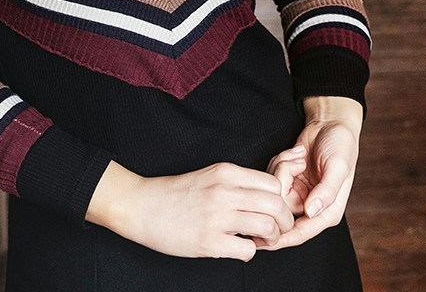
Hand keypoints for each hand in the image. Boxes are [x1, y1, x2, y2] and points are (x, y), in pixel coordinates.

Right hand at [86, 159, 296, 261]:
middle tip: (276, 229)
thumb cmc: (175, 193)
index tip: (272, 211)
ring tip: (259, 240)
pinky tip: (238, 248)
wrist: (141, 206)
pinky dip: (249, 253)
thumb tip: (266, 200)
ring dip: (271, 238)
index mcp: (226, 172)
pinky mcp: (209, 241)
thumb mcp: (209, 175)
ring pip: (268, 227)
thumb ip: (237, 183)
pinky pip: (247, 251)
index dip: (279, 200)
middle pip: (277, 205)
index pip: (273, 184)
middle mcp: (225, 191)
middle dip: (284, 221)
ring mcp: (217, 217)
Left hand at [259, 97, 361, 249]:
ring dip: (283, 167)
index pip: (300, 233)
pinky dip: (280, 161)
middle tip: (298, 161)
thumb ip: (326, 191)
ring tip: (300, 154)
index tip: (259, 242)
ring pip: (274, 190)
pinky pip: (272, 177)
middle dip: (284, 178)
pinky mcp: (289, 180)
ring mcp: (298, 193)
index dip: (279, 240)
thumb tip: (311, 213)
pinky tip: (296, 153)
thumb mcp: (338, 166)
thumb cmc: (341, 145)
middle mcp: (311, 206)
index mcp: (328, 211)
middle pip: (281, 207)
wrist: (331, 123)